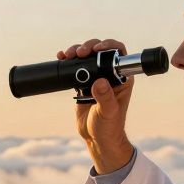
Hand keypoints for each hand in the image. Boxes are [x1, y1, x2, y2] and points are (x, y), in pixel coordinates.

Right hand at [58, 38, 135, 173]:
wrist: (97, 138)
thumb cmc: (109, 127)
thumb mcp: (108, 112)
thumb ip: (105, 97)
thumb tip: (100, 82)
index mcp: (122, 78)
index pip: (118, 54)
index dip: (108, 46)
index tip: (97, 48)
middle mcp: (110, 75)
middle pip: (100, 51)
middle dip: (88, 47)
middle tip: (78, 52)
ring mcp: (96, 78)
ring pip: (87, 57)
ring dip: (76, 52)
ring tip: (67, 55)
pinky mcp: (84, 84)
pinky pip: (76, 67)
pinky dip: (68, 61)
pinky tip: (61, 59)